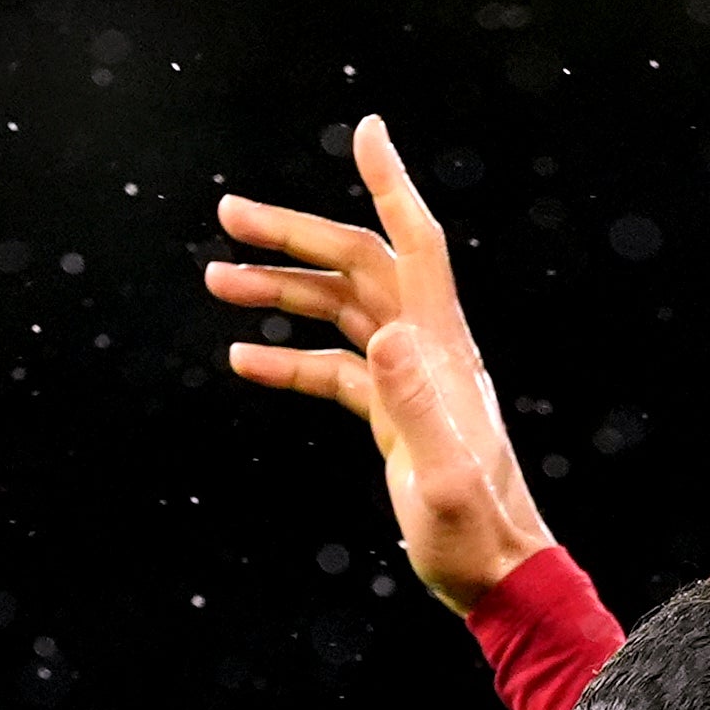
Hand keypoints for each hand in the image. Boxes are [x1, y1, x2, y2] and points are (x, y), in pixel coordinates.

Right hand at [207, 114, 558, 610]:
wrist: (494, 578)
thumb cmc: (474, 534)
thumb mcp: (442, 478)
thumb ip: (414, 407)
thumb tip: (380, 337)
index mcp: (441, 353)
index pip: (415, 246)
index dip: (389, 187)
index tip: (366, 131)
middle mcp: (427, 352)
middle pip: (358, 266)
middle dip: (294, 235)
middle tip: (228, 214)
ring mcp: (409, 381)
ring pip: (339, 311)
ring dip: (280, 291)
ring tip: (215, 278)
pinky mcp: (392, 415)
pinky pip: (333, 370)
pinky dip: (288, 360)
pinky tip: (242, 361)